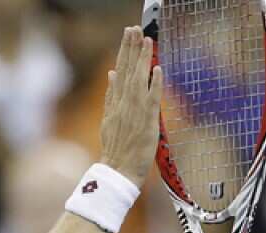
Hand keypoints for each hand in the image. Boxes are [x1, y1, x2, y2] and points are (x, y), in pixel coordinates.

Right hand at [98, 27, 163, 186]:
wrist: (116, 172)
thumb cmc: (117, 150)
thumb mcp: (109, 119)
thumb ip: (111, 96)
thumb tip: (112, 74)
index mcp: (114, 104)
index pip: (120, 72)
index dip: (124, 52)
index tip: (128, 35)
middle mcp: (122, 105)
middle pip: (126, 71)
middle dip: (130, 48)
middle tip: (133, 28)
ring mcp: (133, 113)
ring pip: (137, 80)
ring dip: (142, 59)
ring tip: (145, 39)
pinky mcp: (145, 122)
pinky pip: (151, 99)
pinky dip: (154, 84)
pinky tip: (156, 68)